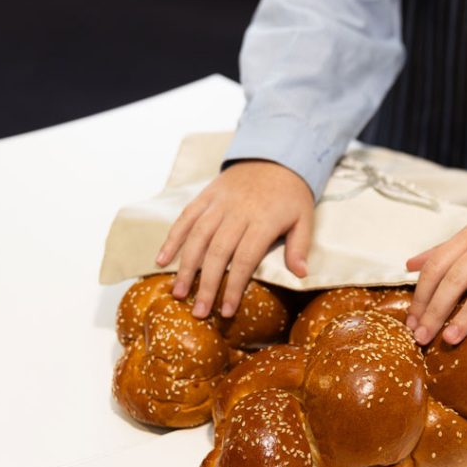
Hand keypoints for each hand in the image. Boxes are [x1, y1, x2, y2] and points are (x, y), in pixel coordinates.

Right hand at [155, 160, 313, 318]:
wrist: (276, 155)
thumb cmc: (291, 194)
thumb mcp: (304, 218)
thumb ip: (300, 246)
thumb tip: (301, 274)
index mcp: (263, 221)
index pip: (245, 259)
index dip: (234, 286)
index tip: (227, 311)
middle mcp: (237, 212)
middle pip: (217, 252)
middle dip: (206, 285)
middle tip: (198, 312)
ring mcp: (219, 203)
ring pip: (197, 237)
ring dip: (186, 267)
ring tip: (178, 293)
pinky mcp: (206, 195)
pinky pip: (186, 217)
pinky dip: (172, 238)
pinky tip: (162, 260)